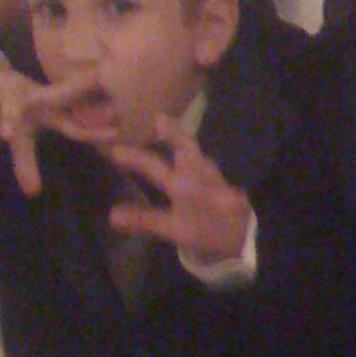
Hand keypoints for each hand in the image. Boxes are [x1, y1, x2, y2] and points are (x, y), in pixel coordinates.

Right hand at [0, 65, 117, 194]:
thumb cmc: (16, 109)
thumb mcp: (23, 134)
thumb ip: (26, 162)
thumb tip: (32, 194)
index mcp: (48, 109)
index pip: (73, 123)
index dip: (93, 129)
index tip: (115, 134)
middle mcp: (32, 100)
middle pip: (48, 106)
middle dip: (64, 117)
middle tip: (74, 134)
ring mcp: (8, 96)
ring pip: (11, 107)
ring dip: (10, 117)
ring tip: (6, 135)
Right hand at [106, 116, 251, 261]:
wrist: (243, 240)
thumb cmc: (206, 235)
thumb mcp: (173, 231)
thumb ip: (144, 220)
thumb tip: (112, 215)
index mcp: (184, 181)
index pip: (154, 165)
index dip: (133, 157)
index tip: (115, 149)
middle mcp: (200, 172)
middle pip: (185, 145)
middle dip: (171, 131)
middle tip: (158, 116)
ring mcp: (215, 176)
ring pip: (198, 152)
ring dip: (183, 140)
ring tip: (170, 132)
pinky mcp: (224, 184)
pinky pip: (206, 163)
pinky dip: (195, 156)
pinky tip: (191, 161)